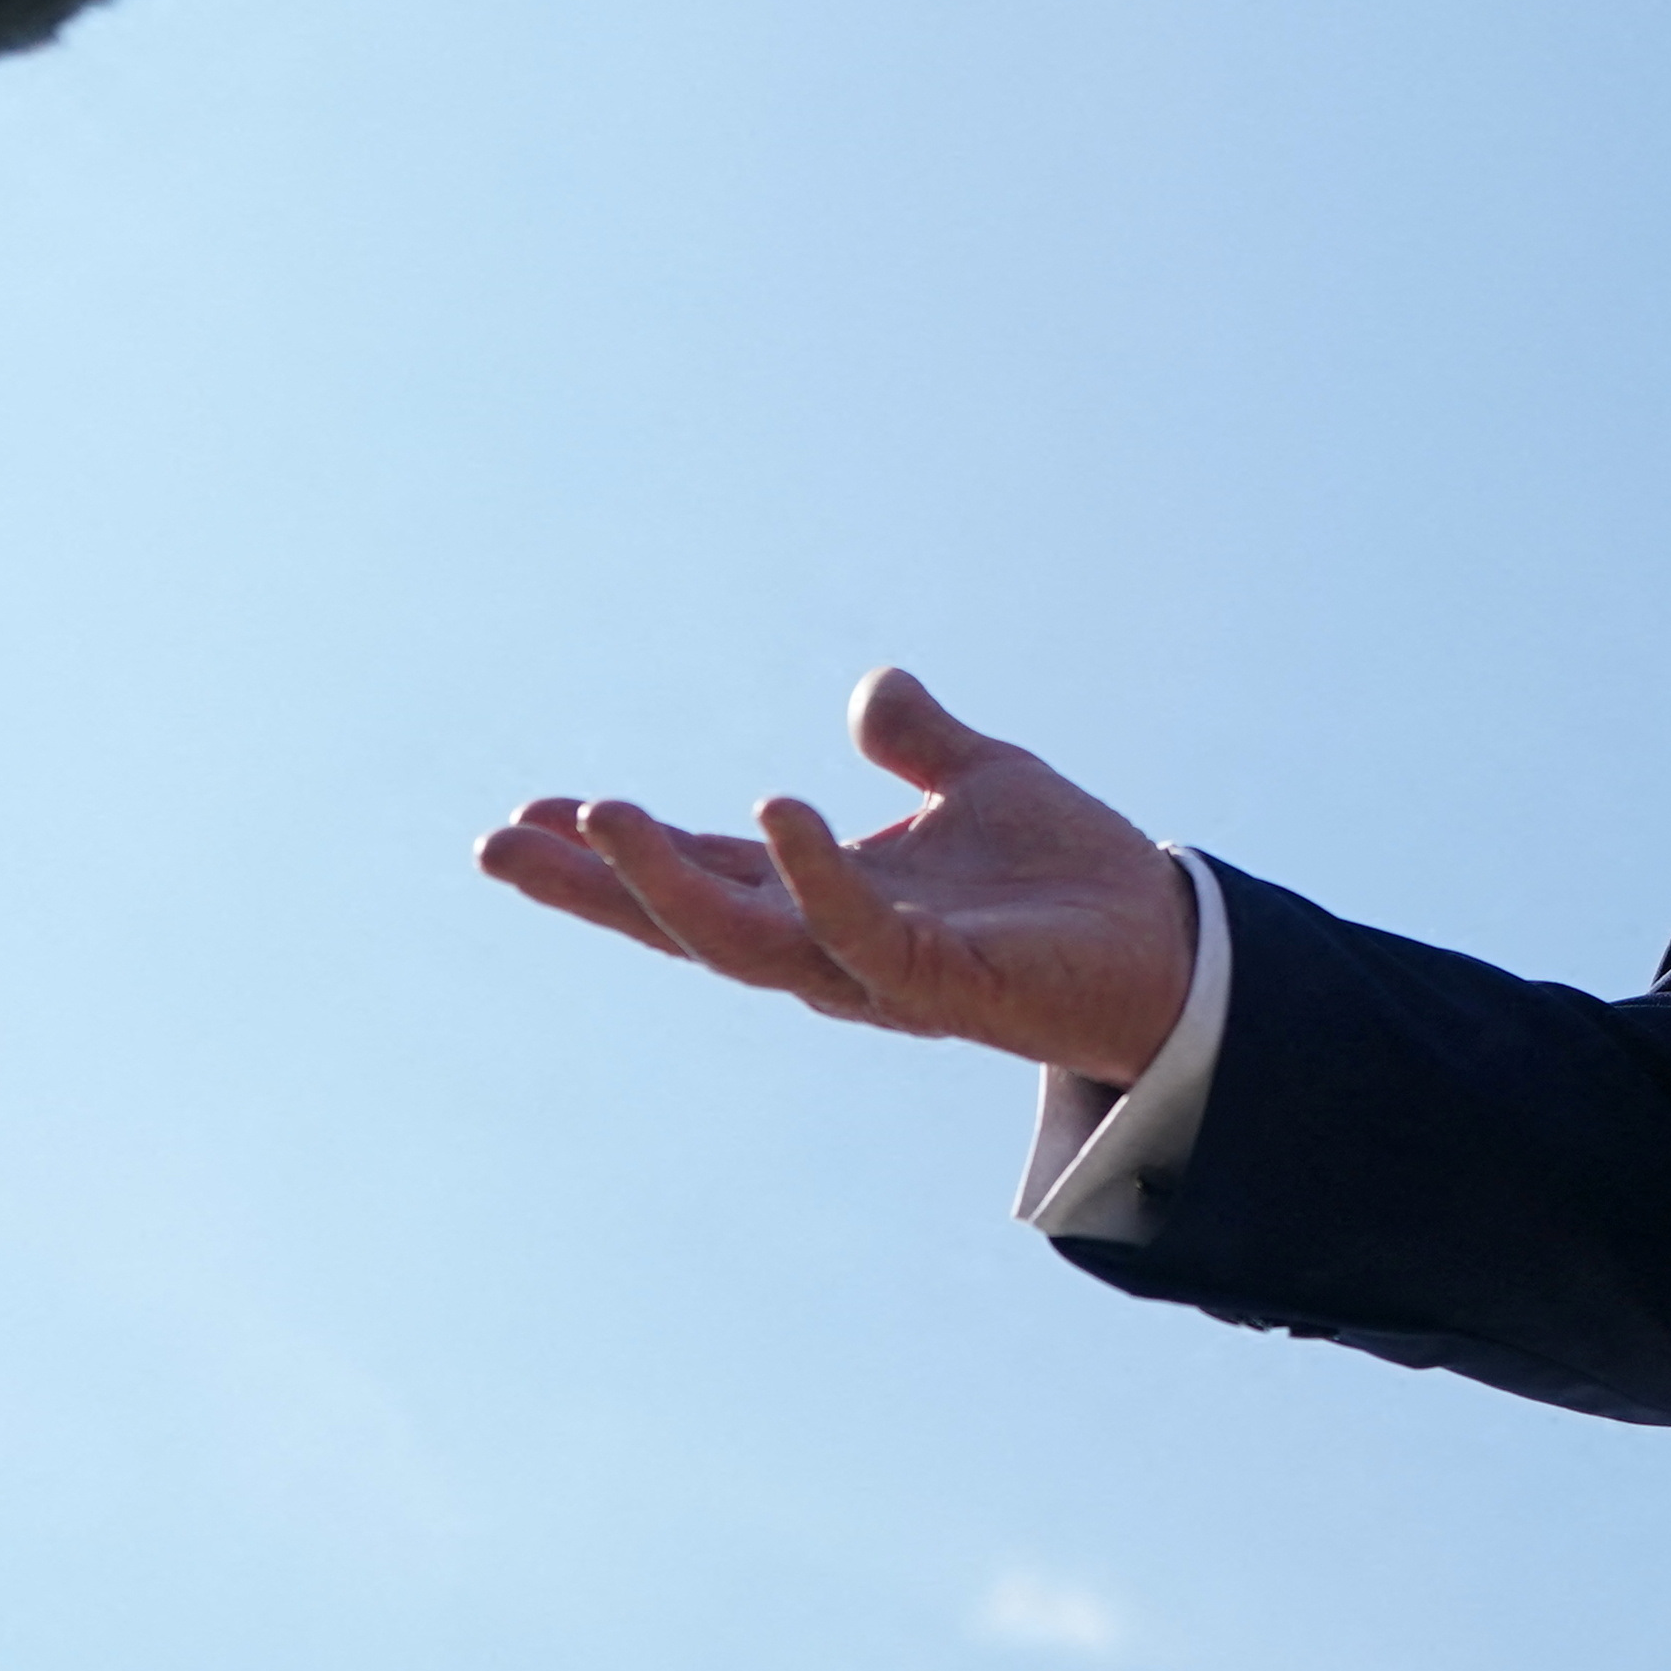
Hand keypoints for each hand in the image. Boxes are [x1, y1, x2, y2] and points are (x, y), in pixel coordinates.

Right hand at [477, 666, 1199, 1081]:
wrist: (1172, 945)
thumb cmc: (1072, 882)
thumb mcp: (983, 783)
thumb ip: (920, 742)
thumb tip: (874, 689)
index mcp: (827, 901)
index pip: (700, 877)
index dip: (615, 854)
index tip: (529, 816)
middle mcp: (834, 949)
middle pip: (688, 924)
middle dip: (592, 890)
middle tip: (498, 845)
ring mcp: (881, 973)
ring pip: (746, 943)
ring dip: (668, 886)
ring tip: (600, 819)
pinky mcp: (943, 981)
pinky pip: (860, 933)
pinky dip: (812, 876)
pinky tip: (775, 813)